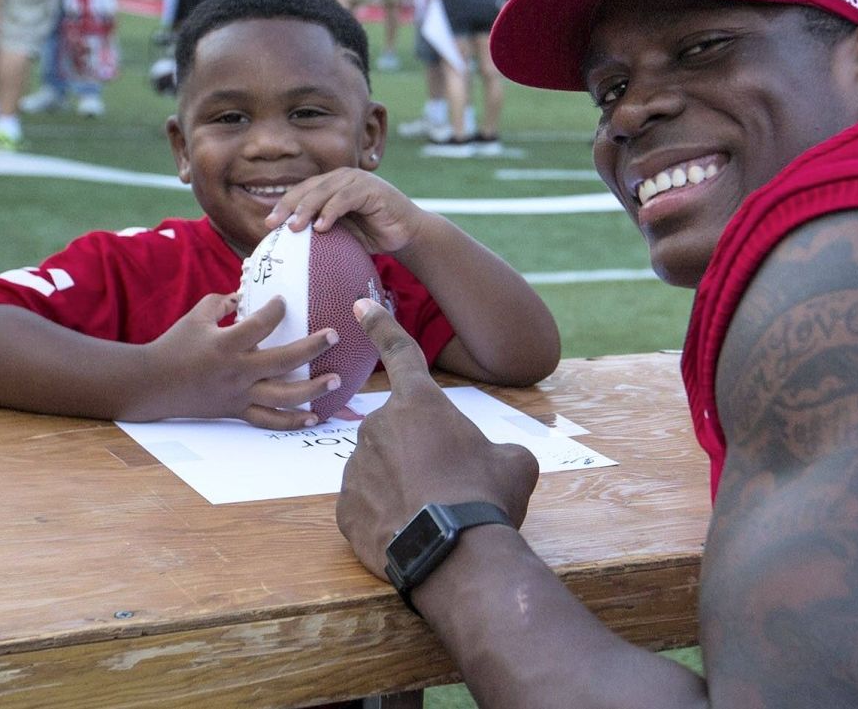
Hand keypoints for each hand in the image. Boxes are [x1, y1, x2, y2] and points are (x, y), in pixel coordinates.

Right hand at [127, 292, 341, 428]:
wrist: (152, 385)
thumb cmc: (174, 346)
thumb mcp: (195, 316)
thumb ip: (221, 302)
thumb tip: (245, 294)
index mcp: (225, 344)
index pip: (260, 325)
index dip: (276, 311)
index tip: (284, 301)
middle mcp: (236, 371)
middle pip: (283, 360)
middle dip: (312, 347)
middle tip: (334, 335)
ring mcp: (239, 394)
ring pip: (283, 396)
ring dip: (313, 389)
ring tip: (337, 379)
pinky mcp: (237, 411)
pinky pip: (268, 421)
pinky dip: (291, 422)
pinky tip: (313, 417)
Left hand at [265, 168, 424, 254]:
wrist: (406, 233)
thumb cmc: (373, 233)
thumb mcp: (342, 233)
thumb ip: (321, 231)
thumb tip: (290, 243)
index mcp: (332, 185)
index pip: (302, 191)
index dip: (284, 205)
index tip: (268, 224)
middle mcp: (342, 178)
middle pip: (308, 188)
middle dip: (288, 206)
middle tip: (273, 224)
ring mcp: (356, 180)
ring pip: (324, 191)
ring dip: (306, 209)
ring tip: (294, 227)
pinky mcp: (370, 188)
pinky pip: (345, 198)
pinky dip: (331, 212)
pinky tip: (320, 227)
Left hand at [336, 299, 537, 579]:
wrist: (454, 554)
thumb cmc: (485, 497)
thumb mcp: (513, 463)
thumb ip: (496, 450)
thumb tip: (496, 462)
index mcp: (420, 403)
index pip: (399, 352)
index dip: (380, 325)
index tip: (360, 304)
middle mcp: (378, 426)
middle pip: (398, 430)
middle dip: (419, 452)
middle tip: (449, 485)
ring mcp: (355, 468)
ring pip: (379, 469)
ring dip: (401, 485)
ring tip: (432, 516)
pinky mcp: (344, 509)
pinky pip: (366, 505)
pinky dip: (386, 516)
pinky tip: (410, 534)